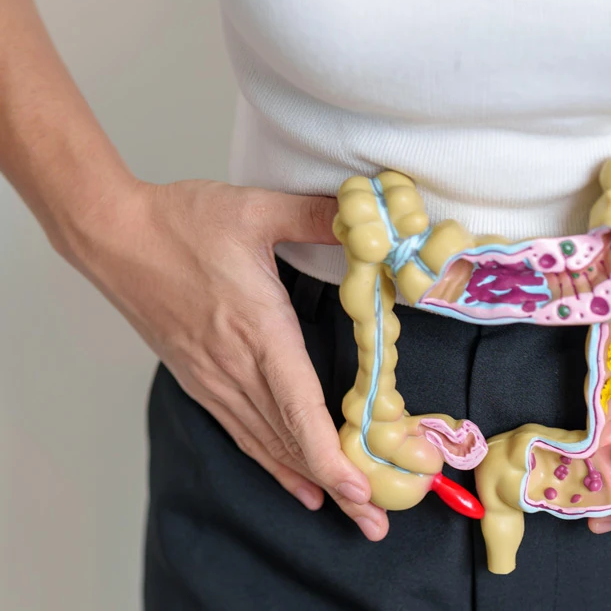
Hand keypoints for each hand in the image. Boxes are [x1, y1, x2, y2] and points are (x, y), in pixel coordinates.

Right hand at [71, 179, 387, 540]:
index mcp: (258, 331)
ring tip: (345, 513)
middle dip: (337, 484)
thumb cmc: (180, 222)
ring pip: (268, 443)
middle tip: (374, 523)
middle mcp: (237, 367)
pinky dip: (272, 462)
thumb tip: (366, 218)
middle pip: (291, 440)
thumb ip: (315, 216)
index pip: (299, 408)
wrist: (114, 235)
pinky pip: (242, 432)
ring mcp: (215, 378)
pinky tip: (296, 483)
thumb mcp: (256, 209)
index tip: (360, 487)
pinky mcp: (201, 379)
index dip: (331, 454)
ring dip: (309, 481)